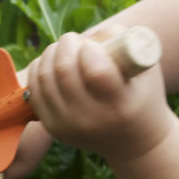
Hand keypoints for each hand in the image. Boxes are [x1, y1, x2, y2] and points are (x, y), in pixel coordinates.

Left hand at [26, 31, 174, 161]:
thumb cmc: (141, 95)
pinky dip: (38, 68)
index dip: (89, 49)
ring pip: (44, 77)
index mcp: (119, 105)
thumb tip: (91, 36)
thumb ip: (122, 42)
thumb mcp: (144, 69)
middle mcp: (91, 119)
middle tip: (74, 41)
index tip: (93, 46)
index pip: (95, 71)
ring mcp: (67, 126)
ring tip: (64, 50)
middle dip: (66, 44)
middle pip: (63, 70)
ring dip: (50, 53)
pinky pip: (34, 89)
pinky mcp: (51, 126)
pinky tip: (51, 63)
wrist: (132, 141)